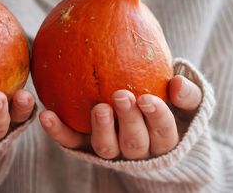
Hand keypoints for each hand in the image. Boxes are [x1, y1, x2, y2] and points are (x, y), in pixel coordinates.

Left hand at [39, 75, 201, 159]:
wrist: (139, 114)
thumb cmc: (165, 105)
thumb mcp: (183, 101)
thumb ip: (186, 94)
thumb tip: (178, 83)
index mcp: (161, 138)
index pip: (163, 132)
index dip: (156, 117)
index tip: (147, 98)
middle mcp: (135, 149)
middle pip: (134, 144)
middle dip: (129, 122)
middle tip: (121, 96)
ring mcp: (109, 148)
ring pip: (105, 148)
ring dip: (101, 129)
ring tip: (98, 108)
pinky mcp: (84, 145)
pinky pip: (71, 141)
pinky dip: (58, 131)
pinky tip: (46, 113)